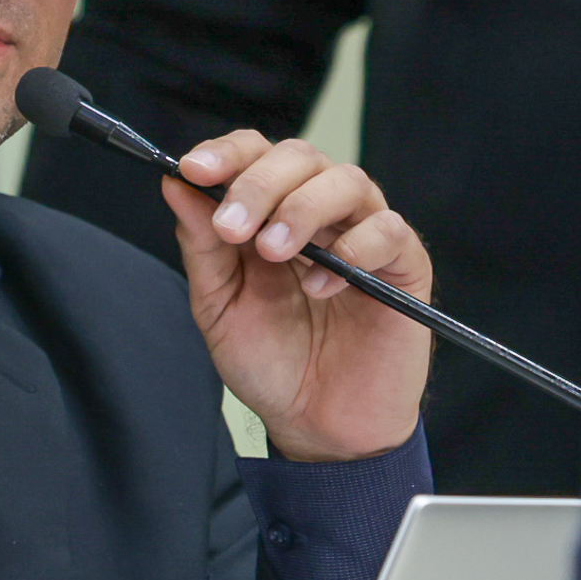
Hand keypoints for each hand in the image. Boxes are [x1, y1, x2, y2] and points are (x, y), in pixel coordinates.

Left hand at [162, 132, 431, 462]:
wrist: (316, 426)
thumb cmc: (270, 362)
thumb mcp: (219, 305)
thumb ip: (201, 246)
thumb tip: (175, 185)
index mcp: (271, 211)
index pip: (254, 153)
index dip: (226, 153)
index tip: (193, 169)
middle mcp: (318, 211)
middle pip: (298, 157)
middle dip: (258, 184)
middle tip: (232, 228)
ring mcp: (362, 234)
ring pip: (345, 180)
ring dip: (302, 208)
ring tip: (274, 253)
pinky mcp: (404, 265)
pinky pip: (389, 230)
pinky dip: (355, 248)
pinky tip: (322, 288)